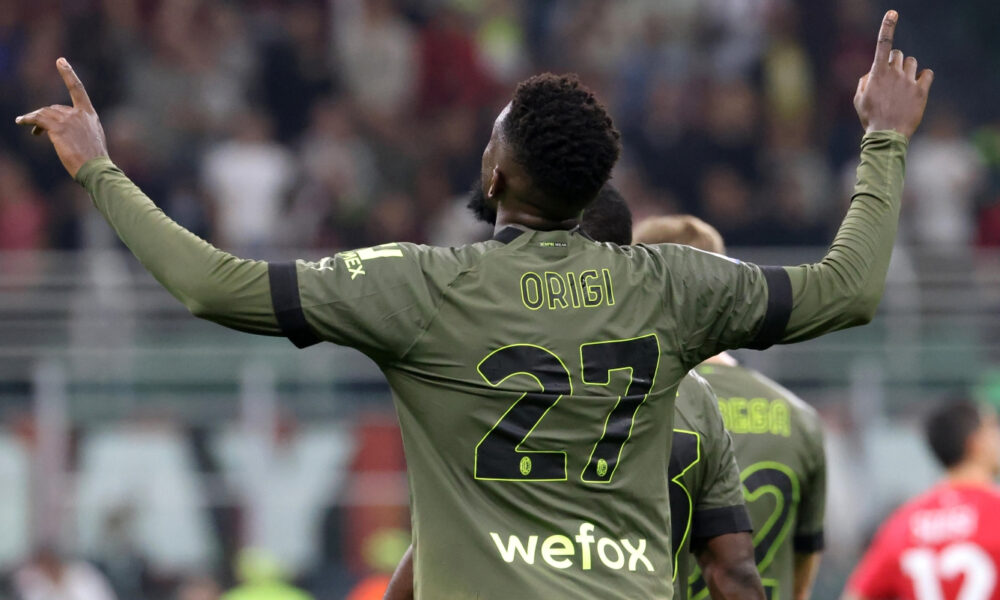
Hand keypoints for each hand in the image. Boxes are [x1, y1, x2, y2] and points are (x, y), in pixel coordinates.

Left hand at [15, 58, 107, 177]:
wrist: (96, 169)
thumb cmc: (94, 160)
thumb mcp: (92, 140)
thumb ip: (80, 128)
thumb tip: (61, 129)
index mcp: (90, 115)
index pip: (78, 89)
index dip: (68, 74)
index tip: (60, 60)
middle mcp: (79, 114)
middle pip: (55, 108)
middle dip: (45, 116)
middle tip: (37, 130)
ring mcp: (68, 119)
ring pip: (45, 113)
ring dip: (34, 119)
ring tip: (28, 127)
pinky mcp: (58, 128)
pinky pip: (38, 119)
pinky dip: (27, 119)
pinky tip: (21, 121)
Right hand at [854, 10, 933, 138]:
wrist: (887, 135)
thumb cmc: (870, 117)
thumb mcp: (858, 99)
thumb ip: (864, 81)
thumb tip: (873, 73)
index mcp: (877, 74)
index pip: (883, 44)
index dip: (887, 27)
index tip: (893, 13)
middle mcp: (894, 73)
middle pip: (898, 54)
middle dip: (895, 62)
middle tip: (891, 79)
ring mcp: (909, 81)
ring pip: (912, 63)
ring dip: (907, 70)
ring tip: (903, 86)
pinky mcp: (922, 91)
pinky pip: (927, 73)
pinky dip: (923, 77)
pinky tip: (917, 86)